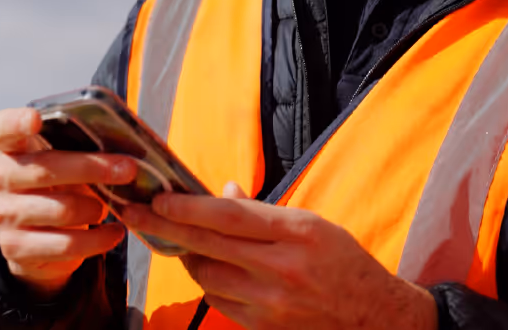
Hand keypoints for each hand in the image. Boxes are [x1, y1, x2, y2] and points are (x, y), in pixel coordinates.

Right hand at [0, 107, 137, 297]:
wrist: (36, 236)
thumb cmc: (58, 184)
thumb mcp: (64, 160)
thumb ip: (82, 147)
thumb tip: (127, 155)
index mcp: (9, 147)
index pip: (0, 128)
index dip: (16, 122)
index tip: (35, 118)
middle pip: (45, 170)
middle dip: (93, 168)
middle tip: (128, 170)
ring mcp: (4, 215)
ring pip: (61, 210)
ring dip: (95, 209)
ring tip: (109, 208)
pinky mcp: (16, 248)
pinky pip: (66, 244)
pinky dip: (97, 240)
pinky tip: (112, 233)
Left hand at [123, 183, 435, 329]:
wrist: (370, 316)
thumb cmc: (343, 263)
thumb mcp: (313, 224)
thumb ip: (263, 211)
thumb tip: (222, 190)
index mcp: (298, 232)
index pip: (230, 216)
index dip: (189, 206)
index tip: (160, 198)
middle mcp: (282, 268)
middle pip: (209, 245)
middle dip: (166, 227)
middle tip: (137, 213)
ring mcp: (270, 302)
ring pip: (207, 275)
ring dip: (187, 256)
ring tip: (176, 239)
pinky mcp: (261, 326)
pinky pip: (218, 300)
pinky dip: (207, 282)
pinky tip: (206, 268)